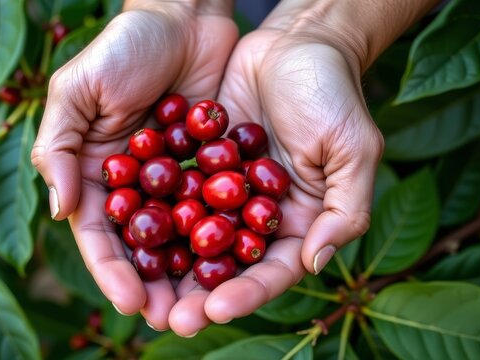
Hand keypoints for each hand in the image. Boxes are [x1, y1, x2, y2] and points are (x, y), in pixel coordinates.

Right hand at [30, 1, 236, 330]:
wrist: (184, 17)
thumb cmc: (122, 47)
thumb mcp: (77, 89)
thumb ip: (59, 147)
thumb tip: (59, 210)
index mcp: (95, 173)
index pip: (99, 235)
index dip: (113, 272)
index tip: (132, 303)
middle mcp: (134, 185)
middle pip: (142, 248)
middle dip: (155, 286)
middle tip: (174, 321)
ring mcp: (174, 180)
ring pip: (181, 238)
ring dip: (191, 274)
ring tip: (207, 307)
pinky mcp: (211, 168)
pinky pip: (217, 208)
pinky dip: (226, 236)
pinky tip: (239, 264)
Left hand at [167, 10, 383, 334]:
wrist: (294, 43)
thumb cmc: (333, 93)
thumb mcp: (352, 150)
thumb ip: (343, 210)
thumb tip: (314, 263)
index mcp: (295, 221)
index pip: (270, 270)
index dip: (245, 294)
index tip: (215, 309)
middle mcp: (256, 215)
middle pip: (226, 266)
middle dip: (197, 294)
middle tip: (167, 319)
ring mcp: (223, 191)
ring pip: (192, 237)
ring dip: (167, 266)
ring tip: (139, 291)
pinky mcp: (196, 163)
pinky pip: (172, 193)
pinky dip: (152, 214)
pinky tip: (127, 233)